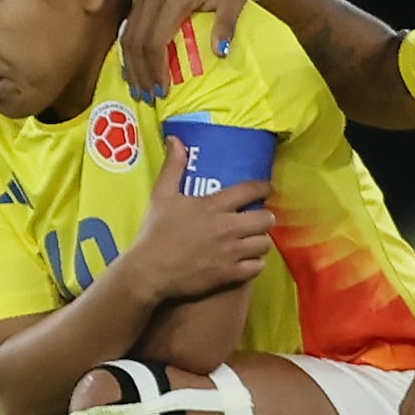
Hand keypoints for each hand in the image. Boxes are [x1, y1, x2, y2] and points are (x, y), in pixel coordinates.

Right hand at [109, 151, 275, 310]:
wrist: (147, 272)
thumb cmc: (154, 233)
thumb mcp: (161, 196)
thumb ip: (173, 167)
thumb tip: (176, 140)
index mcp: (213, 205)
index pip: (251, 189)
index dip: (264, 187)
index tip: (266, 189)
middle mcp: (227, 227)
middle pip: (267, 219)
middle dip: (264, 219)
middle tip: (256, 221)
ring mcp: (230, 252)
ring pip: (265, 243)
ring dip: (260, 242)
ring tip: (251, 241)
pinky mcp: (229, 274)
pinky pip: (258, 267)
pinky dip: (254, 264)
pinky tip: (246, 262)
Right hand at [119, 0, 263, 102]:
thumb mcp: (235, 0)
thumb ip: (226, 25)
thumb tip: (220, 53)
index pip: (155, 40)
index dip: (155, 68)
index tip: (162, 90)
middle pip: (136, 41)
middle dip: (140, 72)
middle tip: (147, 96)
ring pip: (128, 34)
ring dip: (131, 63)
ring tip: (139, 88)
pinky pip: (129, 25)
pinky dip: (129, 48)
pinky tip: (133, 66)